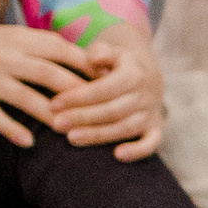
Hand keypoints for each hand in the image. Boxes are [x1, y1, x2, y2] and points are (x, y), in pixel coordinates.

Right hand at [0, 22, 100, 148]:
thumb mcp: (10, 36)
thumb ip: (42, 45)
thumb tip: (83, 54)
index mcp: (20, 39)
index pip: (62, 51)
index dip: (88, 66)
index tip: (111, 81)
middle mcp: (6, 57)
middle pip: (51, 76)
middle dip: (79, 95)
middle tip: (103, 113)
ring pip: (27, 99)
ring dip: (51, 117)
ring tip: (72, 132)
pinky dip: (11, 129)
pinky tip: (29, 143)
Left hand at [40, 18, 166, 159]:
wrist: (147, 77)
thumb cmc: (117, 65)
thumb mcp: (110, 52)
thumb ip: (100, 52)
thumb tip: (93, 58)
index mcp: (133, 74)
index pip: (103, 89)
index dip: (78, 97)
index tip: (53, 104)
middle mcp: (144, 95)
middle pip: (112, 110)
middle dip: (83, 118)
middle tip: (56, 124)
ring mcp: (150, 114)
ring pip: (125, 128)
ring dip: (98, 135)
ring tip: (71, 138)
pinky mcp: (154, 129)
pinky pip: (151, 143)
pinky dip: (138, 151)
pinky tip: (118, 155)